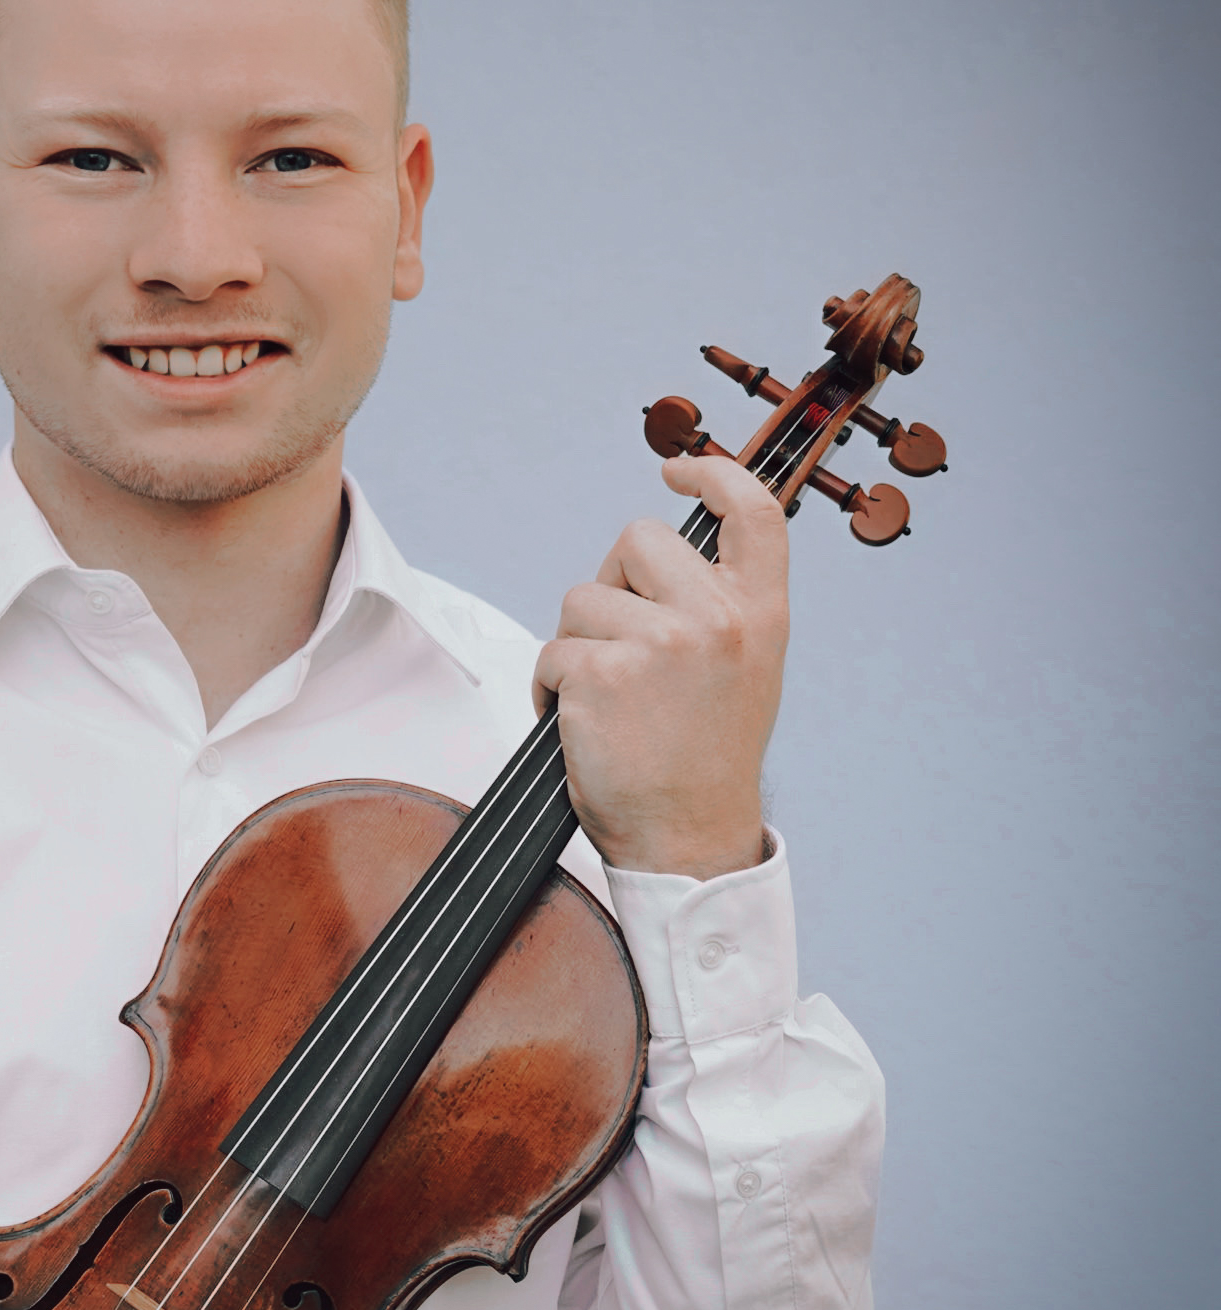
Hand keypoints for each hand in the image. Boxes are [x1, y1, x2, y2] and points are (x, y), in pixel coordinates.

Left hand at [533, 454, 787, 879]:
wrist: (690, 839)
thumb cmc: (705, 759)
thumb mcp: (747, 670)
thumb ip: (718, 607)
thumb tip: (658, 559)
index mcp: (760, 613)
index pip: (753, 512)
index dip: (713, 473)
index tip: (676, 470)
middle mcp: (717, 618)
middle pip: (637, 540)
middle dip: (613, 584)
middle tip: (621, 643)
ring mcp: (660, 642)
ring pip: (582, 598)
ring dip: (577, 645)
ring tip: (606, 700)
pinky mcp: (603, 672)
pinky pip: (551, 651)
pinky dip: (549, 687)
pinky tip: (579, 724)